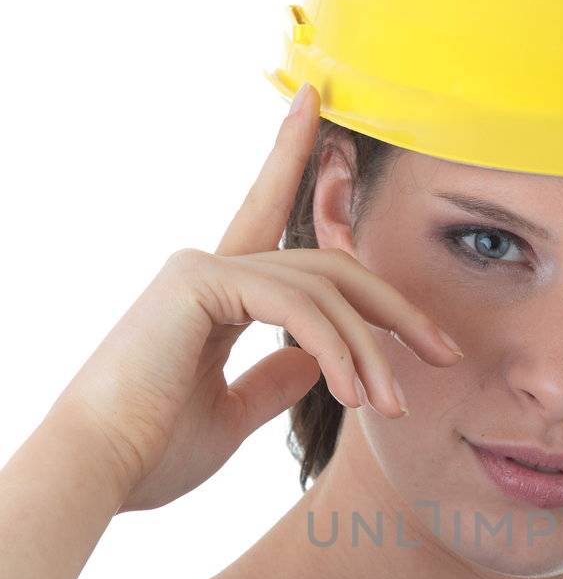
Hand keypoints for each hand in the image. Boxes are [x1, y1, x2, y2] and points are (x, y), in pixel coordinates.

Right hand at [48, 86, 462, 511]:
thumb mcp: (231, 415)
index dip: (292, 157)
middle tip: (446, 354)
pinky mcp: (198, 282)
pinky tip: (351, 393)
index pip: (270, 219)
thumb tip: (314, 363)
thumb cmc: (151, 453)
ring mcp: (202, 268)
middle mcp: (209, 269)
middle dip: (396, 309)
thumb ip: (273, 382)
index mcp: (215, 295)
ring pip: (323, 291)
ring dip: (371, 351)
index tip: (319, 106)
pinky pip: (294, 304)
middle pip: (330, 267)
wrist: (99, 471)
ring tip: (393, 406)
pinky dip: (335, 347)